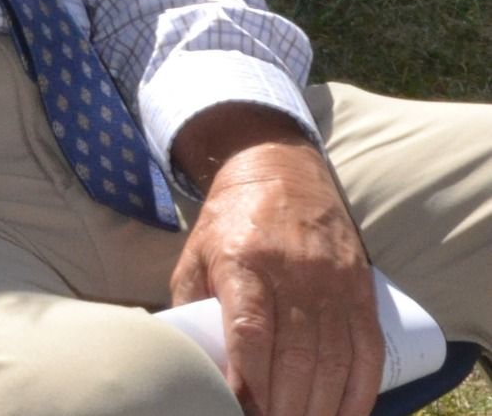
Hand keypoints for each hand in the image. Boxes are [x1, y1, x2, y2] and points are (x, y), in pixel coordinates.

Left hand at [170, 105, 384, 415]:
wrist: (278, 168)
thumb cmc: (229, 220)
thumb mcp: (196, 254)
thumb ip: (192, 307)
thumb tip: (192, 362)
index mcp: (243, 260)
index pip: (250, 332)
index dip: (248, 382)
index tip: (240, 410)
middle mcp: (292, 271)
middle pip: (295, 357)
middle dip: (283, 407)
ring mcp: (331, 280)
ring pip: (333, 361)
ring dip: (319, 408)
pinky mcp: (359, 286)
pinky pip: (366, 350)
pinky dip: (359, 393)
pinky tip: (343, 415)